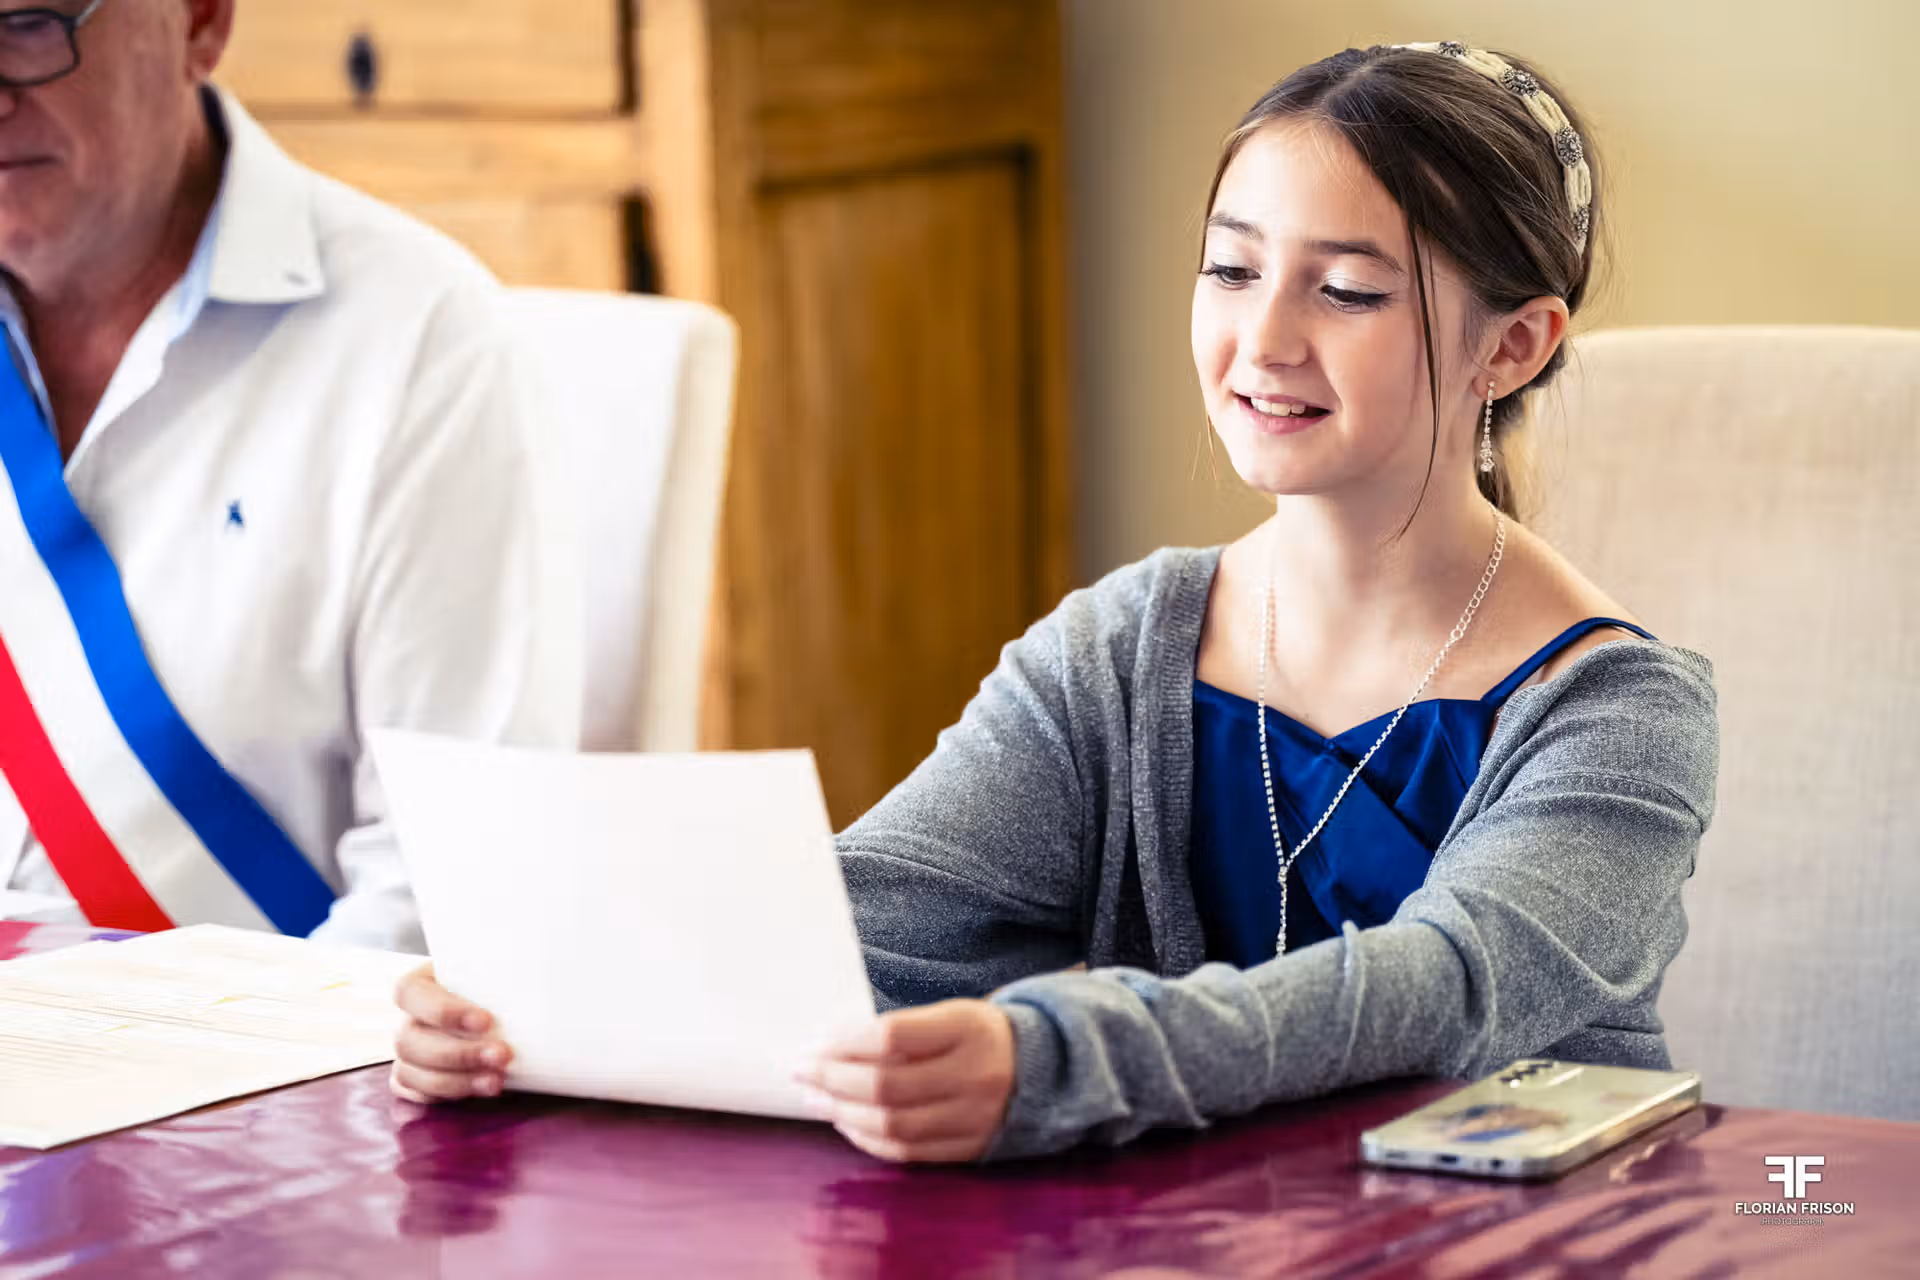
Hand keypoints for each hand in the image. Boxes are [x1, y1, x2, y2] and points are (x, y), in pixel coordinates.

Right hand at [390, 964, 513, 1102]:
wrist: (503, 1011)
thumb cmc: (499, 984)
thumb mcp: (500, 970)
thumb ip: (508, 969)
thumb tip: (542, 970)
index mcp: (422, 982)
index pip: (409, 992)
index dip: (442, 1010)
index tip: (485, 1021)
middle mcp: (409, 1018)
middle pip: (409, 1040)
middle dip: (458, 1053)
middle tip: (502, 1055)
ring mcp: (408, 1051)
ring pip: (410, 1071)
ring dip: (456, 1080)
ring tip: (496, 1081)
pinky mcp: (415, 1079)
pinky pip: (416, 1092)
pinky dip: (447, 1095)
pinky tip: (478, 1091)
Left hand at [798, 999, 1016, 1162]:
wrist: (1044, 1068)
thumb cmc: (978, 1035)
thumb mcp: (949, 1015)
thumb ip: (901, 1031)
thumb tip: (833, 1050)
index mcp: (966, 1028)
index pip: (891, 1035)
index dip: (845, 1041)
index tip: (816, 1042)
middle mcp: (973, 1075)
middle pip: (886, 1086)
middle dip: (832, 1080)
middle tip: (802, 1072)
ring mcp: (974, 1117)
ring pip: (893, 1125)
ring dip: (843, 1113)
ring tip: (816, 1099)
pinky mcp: (971, 1148)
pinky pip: (909, 1152)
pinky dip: (869, 1140)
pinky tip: (847, 1123)